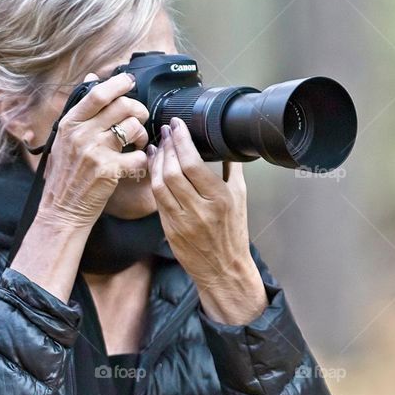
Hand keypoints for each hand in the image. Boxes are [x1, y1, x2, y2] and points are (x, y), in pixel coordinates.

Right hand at [38, 71, 149, 231]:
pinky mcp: (108, 171)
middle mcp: (81, 134)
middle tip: (140, 118)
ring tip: (138, 143)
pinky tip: (135, 163)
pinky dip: (142, 159)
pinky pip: (139, 156)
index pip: (98, 94)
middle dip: (138, 109)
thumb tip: (92, 78)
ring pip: (133, 128)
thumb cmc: (65, 175)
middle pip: (122, 106)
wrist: (61, 209)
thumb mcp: (63, 138)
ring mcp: (94, 152)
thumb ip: (80, 110)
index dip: (118, 83)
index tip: (129, 81)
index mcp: (70, 124)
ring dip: (142, 134)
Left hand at [148, 117, 267, 323]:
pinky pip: (157, 199)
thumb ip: (233, 169)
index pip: (193, 163)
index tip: (177, 125)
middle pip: (173, 171)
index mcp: (220, 198)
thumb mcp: (240, 198)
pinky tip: (154, 167)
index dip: (181, 140)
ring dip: (156, 161)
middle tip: (165, 131)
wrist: (223, 269)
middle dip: (166, 146)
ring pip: (160, 184)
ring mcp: (181, 220)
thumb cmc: (233, 233)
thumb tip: (227, 144)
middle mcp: (200, 209)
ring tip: (158, 146)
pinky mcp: (169, 229)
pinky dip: (154, 179)